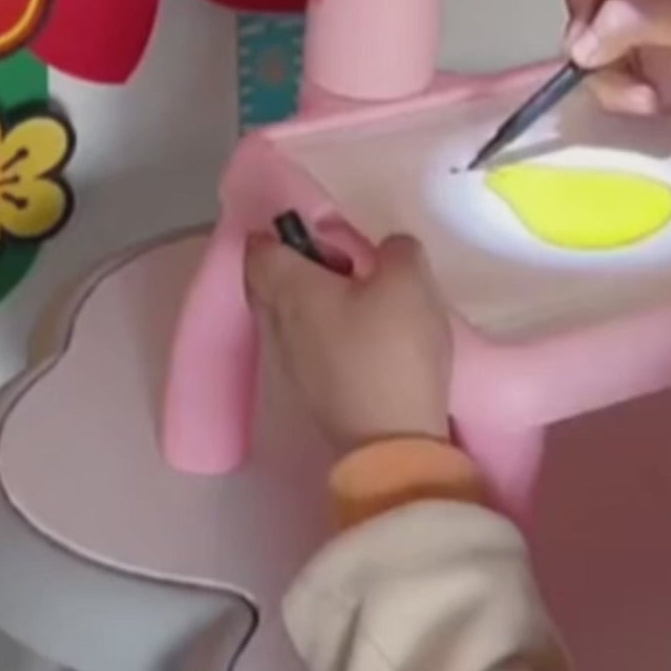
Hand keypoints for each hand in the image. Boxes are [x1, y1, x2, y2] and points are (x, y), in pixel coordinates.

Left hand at [245, 232, 452, 454]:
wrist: (392, 441)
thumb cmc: (392, 351)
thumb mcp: (410, 281)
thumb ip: (398, 251)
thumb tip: (390, 252)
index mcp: (288, 288)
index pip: (259, 247)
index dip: (283, 231)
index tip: (321, 229)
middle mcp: (276, 324)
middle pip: (272, 283)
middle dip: (302, 268)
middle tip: (347, 264)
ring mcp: (289, 364)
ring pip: (292, 318)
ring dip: (319, 304)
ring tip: (365, 302)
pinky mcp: (311, 394)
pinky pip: (311, 348)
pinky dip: (331, 336)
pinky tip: (368, 341)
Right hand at [562, 0, 670, 140]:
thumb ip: (635, 19)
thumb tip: (579, 44)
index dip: (580, 10)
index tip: (592, 41)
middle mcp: (645, 16)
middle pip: (584, 30)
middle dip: (592, 55)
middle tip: (619, 75)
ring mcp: (653, 57)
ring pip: (599, 70)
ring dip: (612, 86)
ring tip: (648, 99)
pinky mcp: (663, 96)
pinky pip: (622, 99)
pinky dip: (625, 105)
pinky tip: (652, 108)